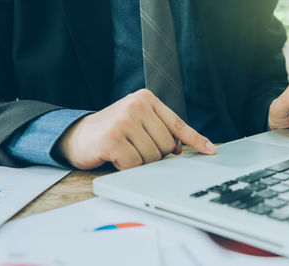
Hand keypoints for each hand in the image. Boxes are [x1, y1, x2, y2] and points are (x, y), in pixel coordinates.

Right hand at [57, 89, 216, 169]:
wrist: (77, 135)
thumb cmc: (112, 131)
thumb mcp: (138, 123)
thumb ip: (159, 130)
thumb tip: (179, 149)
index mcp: (146, 99)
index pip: (177, 124)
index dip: (195, 139)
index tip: (211, 151)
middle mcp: (136, 105)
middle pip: (166, 146)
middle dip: (153, 154)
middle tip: (134, 148)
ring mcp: (124, 120)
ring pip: (152, 157)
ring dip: (139, 161)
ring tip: (123, 150)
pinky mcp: (113, 138)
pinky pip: (135, 164)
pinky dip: (127, 167)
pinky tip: (115, 157)